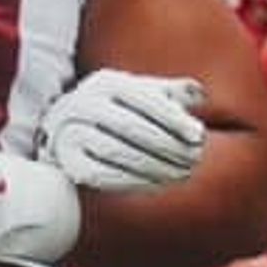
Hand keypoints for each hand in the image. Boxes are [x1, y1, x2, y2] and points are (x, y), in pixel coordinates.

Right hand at [42, 67, 209, 196]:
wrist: (66, 133)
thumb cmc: (117, 111)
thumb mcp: (142, 95)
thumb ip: (172, 92)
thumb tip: (199, 94)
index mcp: (106, 82)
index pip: (145, 100)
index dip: (174, 119)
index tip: (199, 137)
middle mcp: (83, 103)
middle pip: (132, 127)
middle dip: (168, 146)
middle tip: (194, 160)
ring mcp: (71, 133)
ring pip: (118, 152)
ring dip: (156, 166)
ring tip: (182, 174)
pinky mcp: (68, 162)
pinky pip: (103, 175)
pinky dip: (134, 181)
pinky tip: (158, 183)